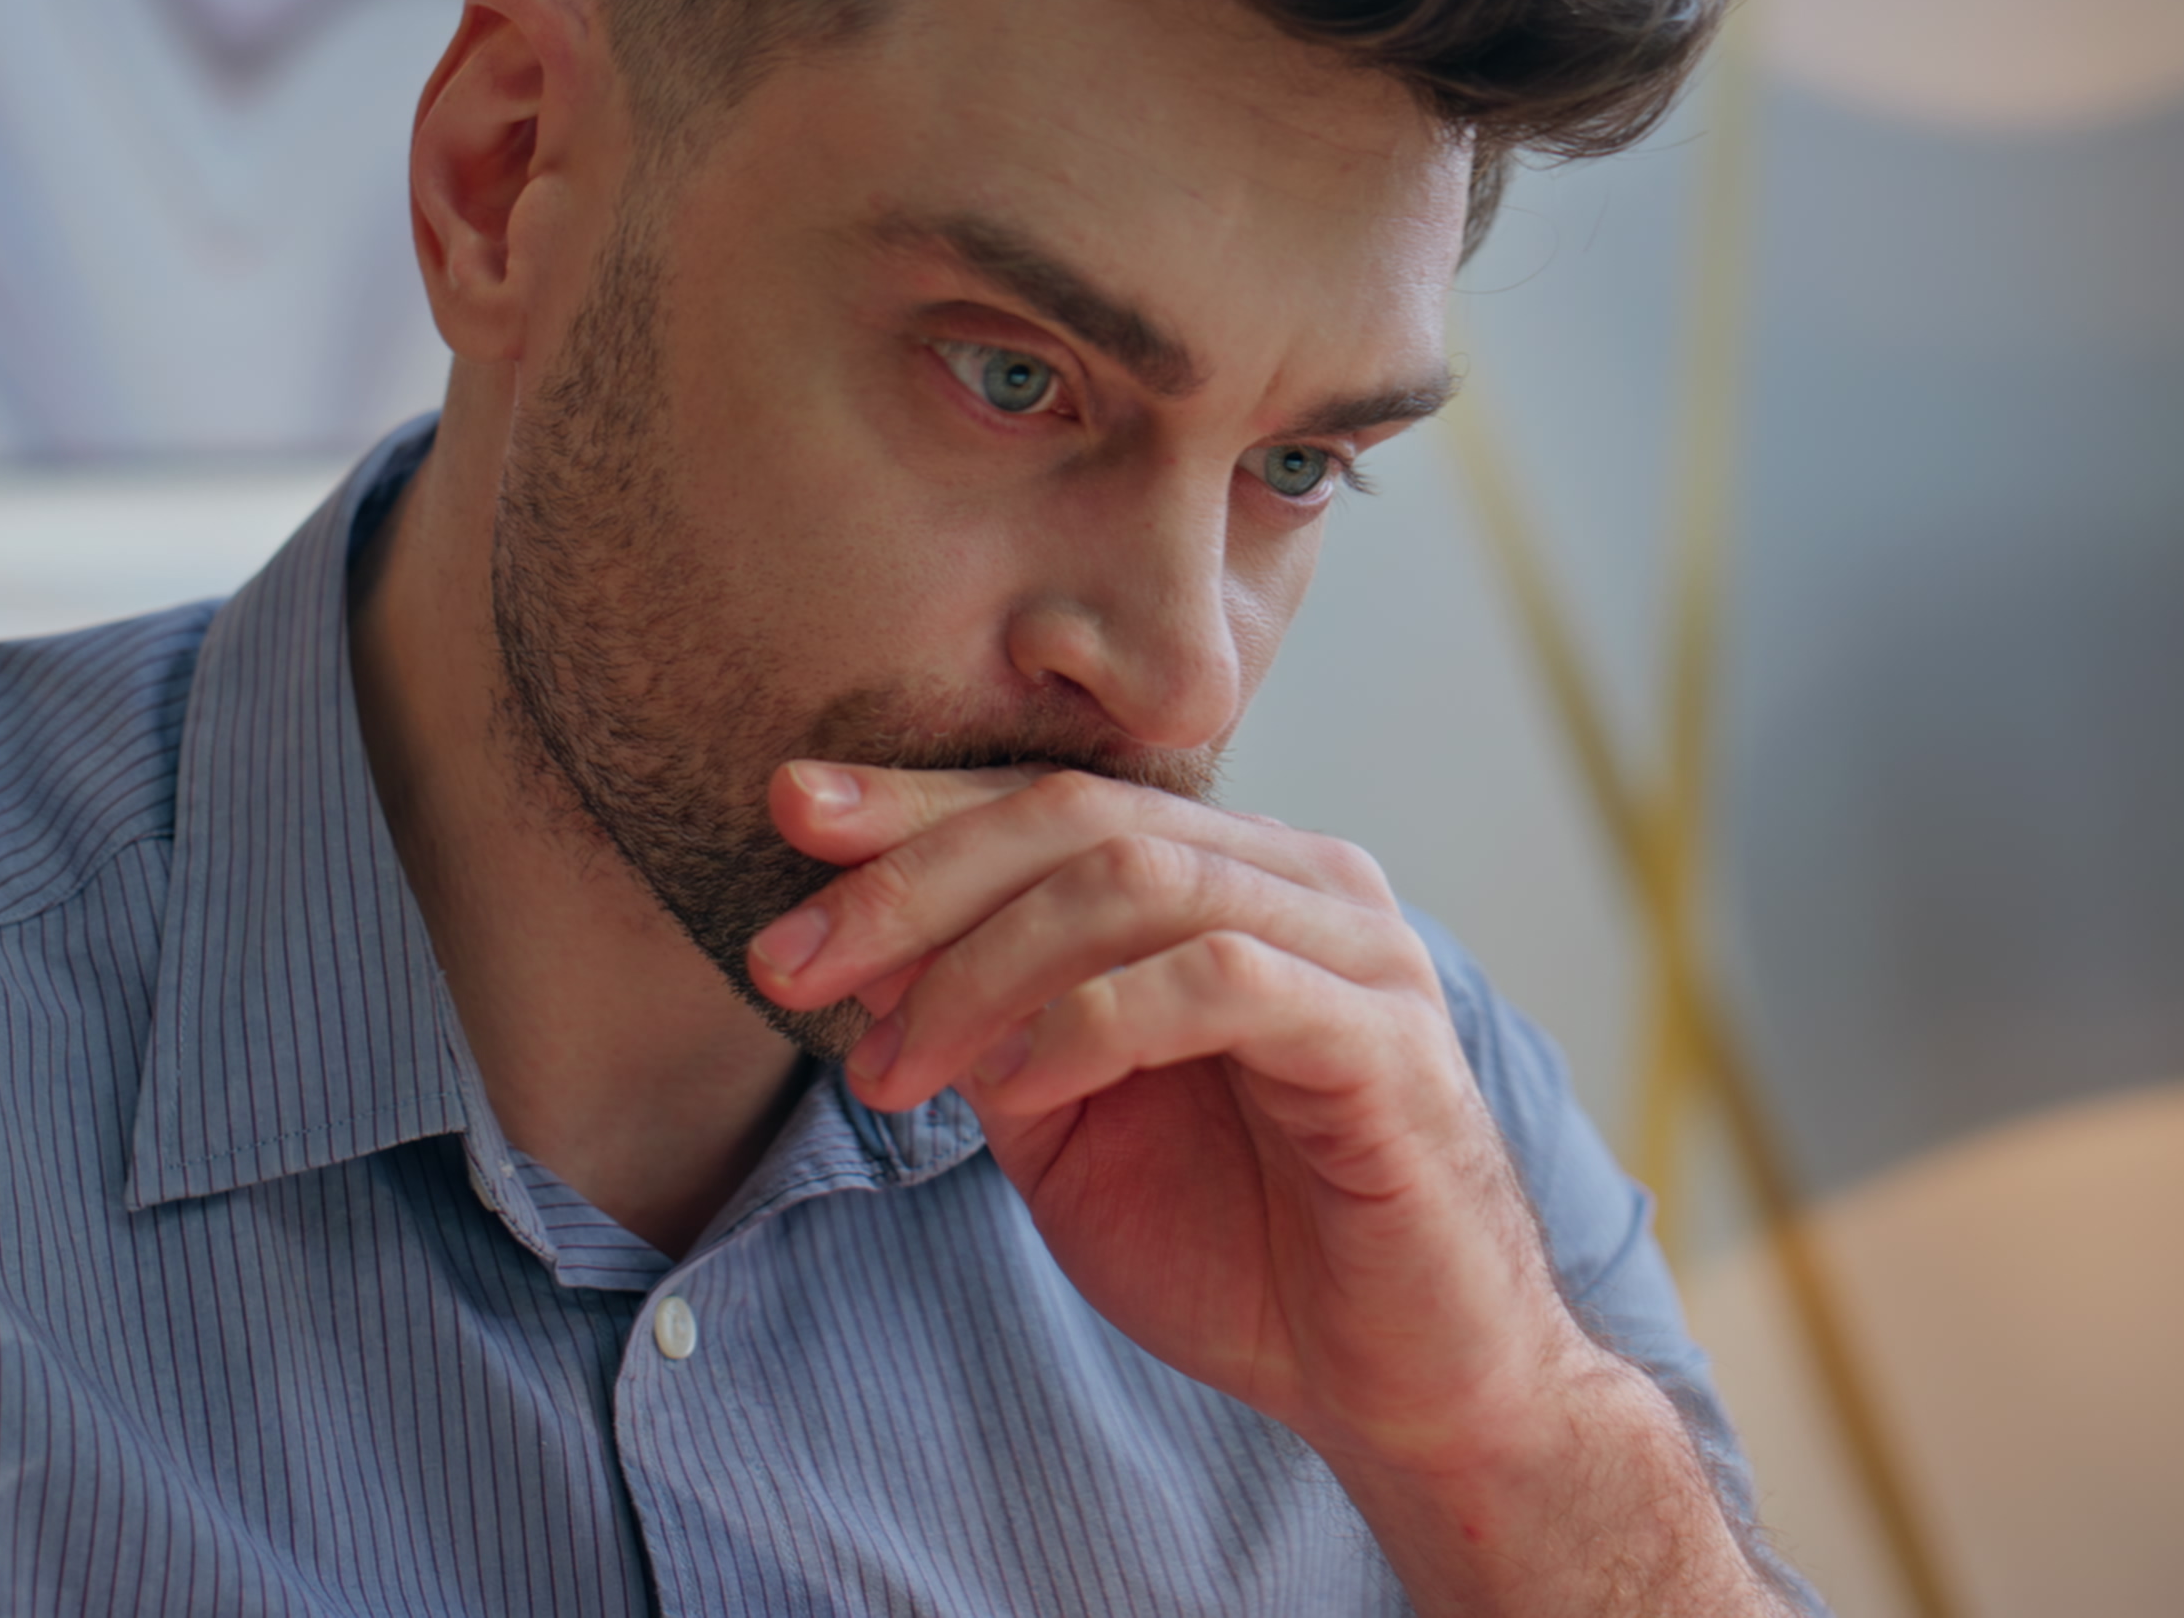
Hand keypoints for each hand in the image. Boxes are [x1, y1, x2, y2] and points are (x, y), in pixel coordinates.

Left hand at [749, 762, 1792, 1613]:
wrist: (1399, 1384)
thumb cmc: (1243, 1249)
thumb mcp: (1069, 1124)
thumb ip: (988, 1024)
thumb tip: (856, 944)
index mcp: (1232, 881)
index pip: (1056, 798)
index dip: (915, 802)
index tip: (785, 812)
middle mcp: (1301, 882)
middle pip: (1079, 816)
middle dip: (914, 880)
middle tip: (792, 959)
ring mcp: (1353, 951)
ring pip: (1136, 878)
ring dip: (981, 967)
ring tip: (895, 1072)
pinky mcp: (1381, 1039)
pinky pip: (1217, 977)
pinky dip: (1090, 1019)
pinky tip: (1013, 1087)